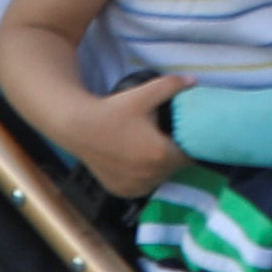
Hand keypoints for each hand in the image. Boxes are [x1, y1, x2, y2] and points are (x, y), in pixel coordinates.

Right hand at [58, 71, 187, 196]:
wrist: (78, 127)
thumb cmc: (111, 111)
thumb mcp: (142, 95)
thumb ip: (170, 86)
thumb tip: (193, 80)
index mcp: (159, 154)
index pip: (189, 156)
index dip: (189, 144)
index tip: (181, 134)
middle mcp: (149, 175)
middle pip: (174, 168)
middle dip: (173, 154)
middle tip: (164, 138)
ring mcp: (135, 186)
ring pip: (159, 178)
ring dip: (159, 167)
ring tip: (148, 148)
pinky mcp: (122, 191)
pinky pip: (143, 185)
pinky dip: (143, 176)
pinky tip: (135, 160)